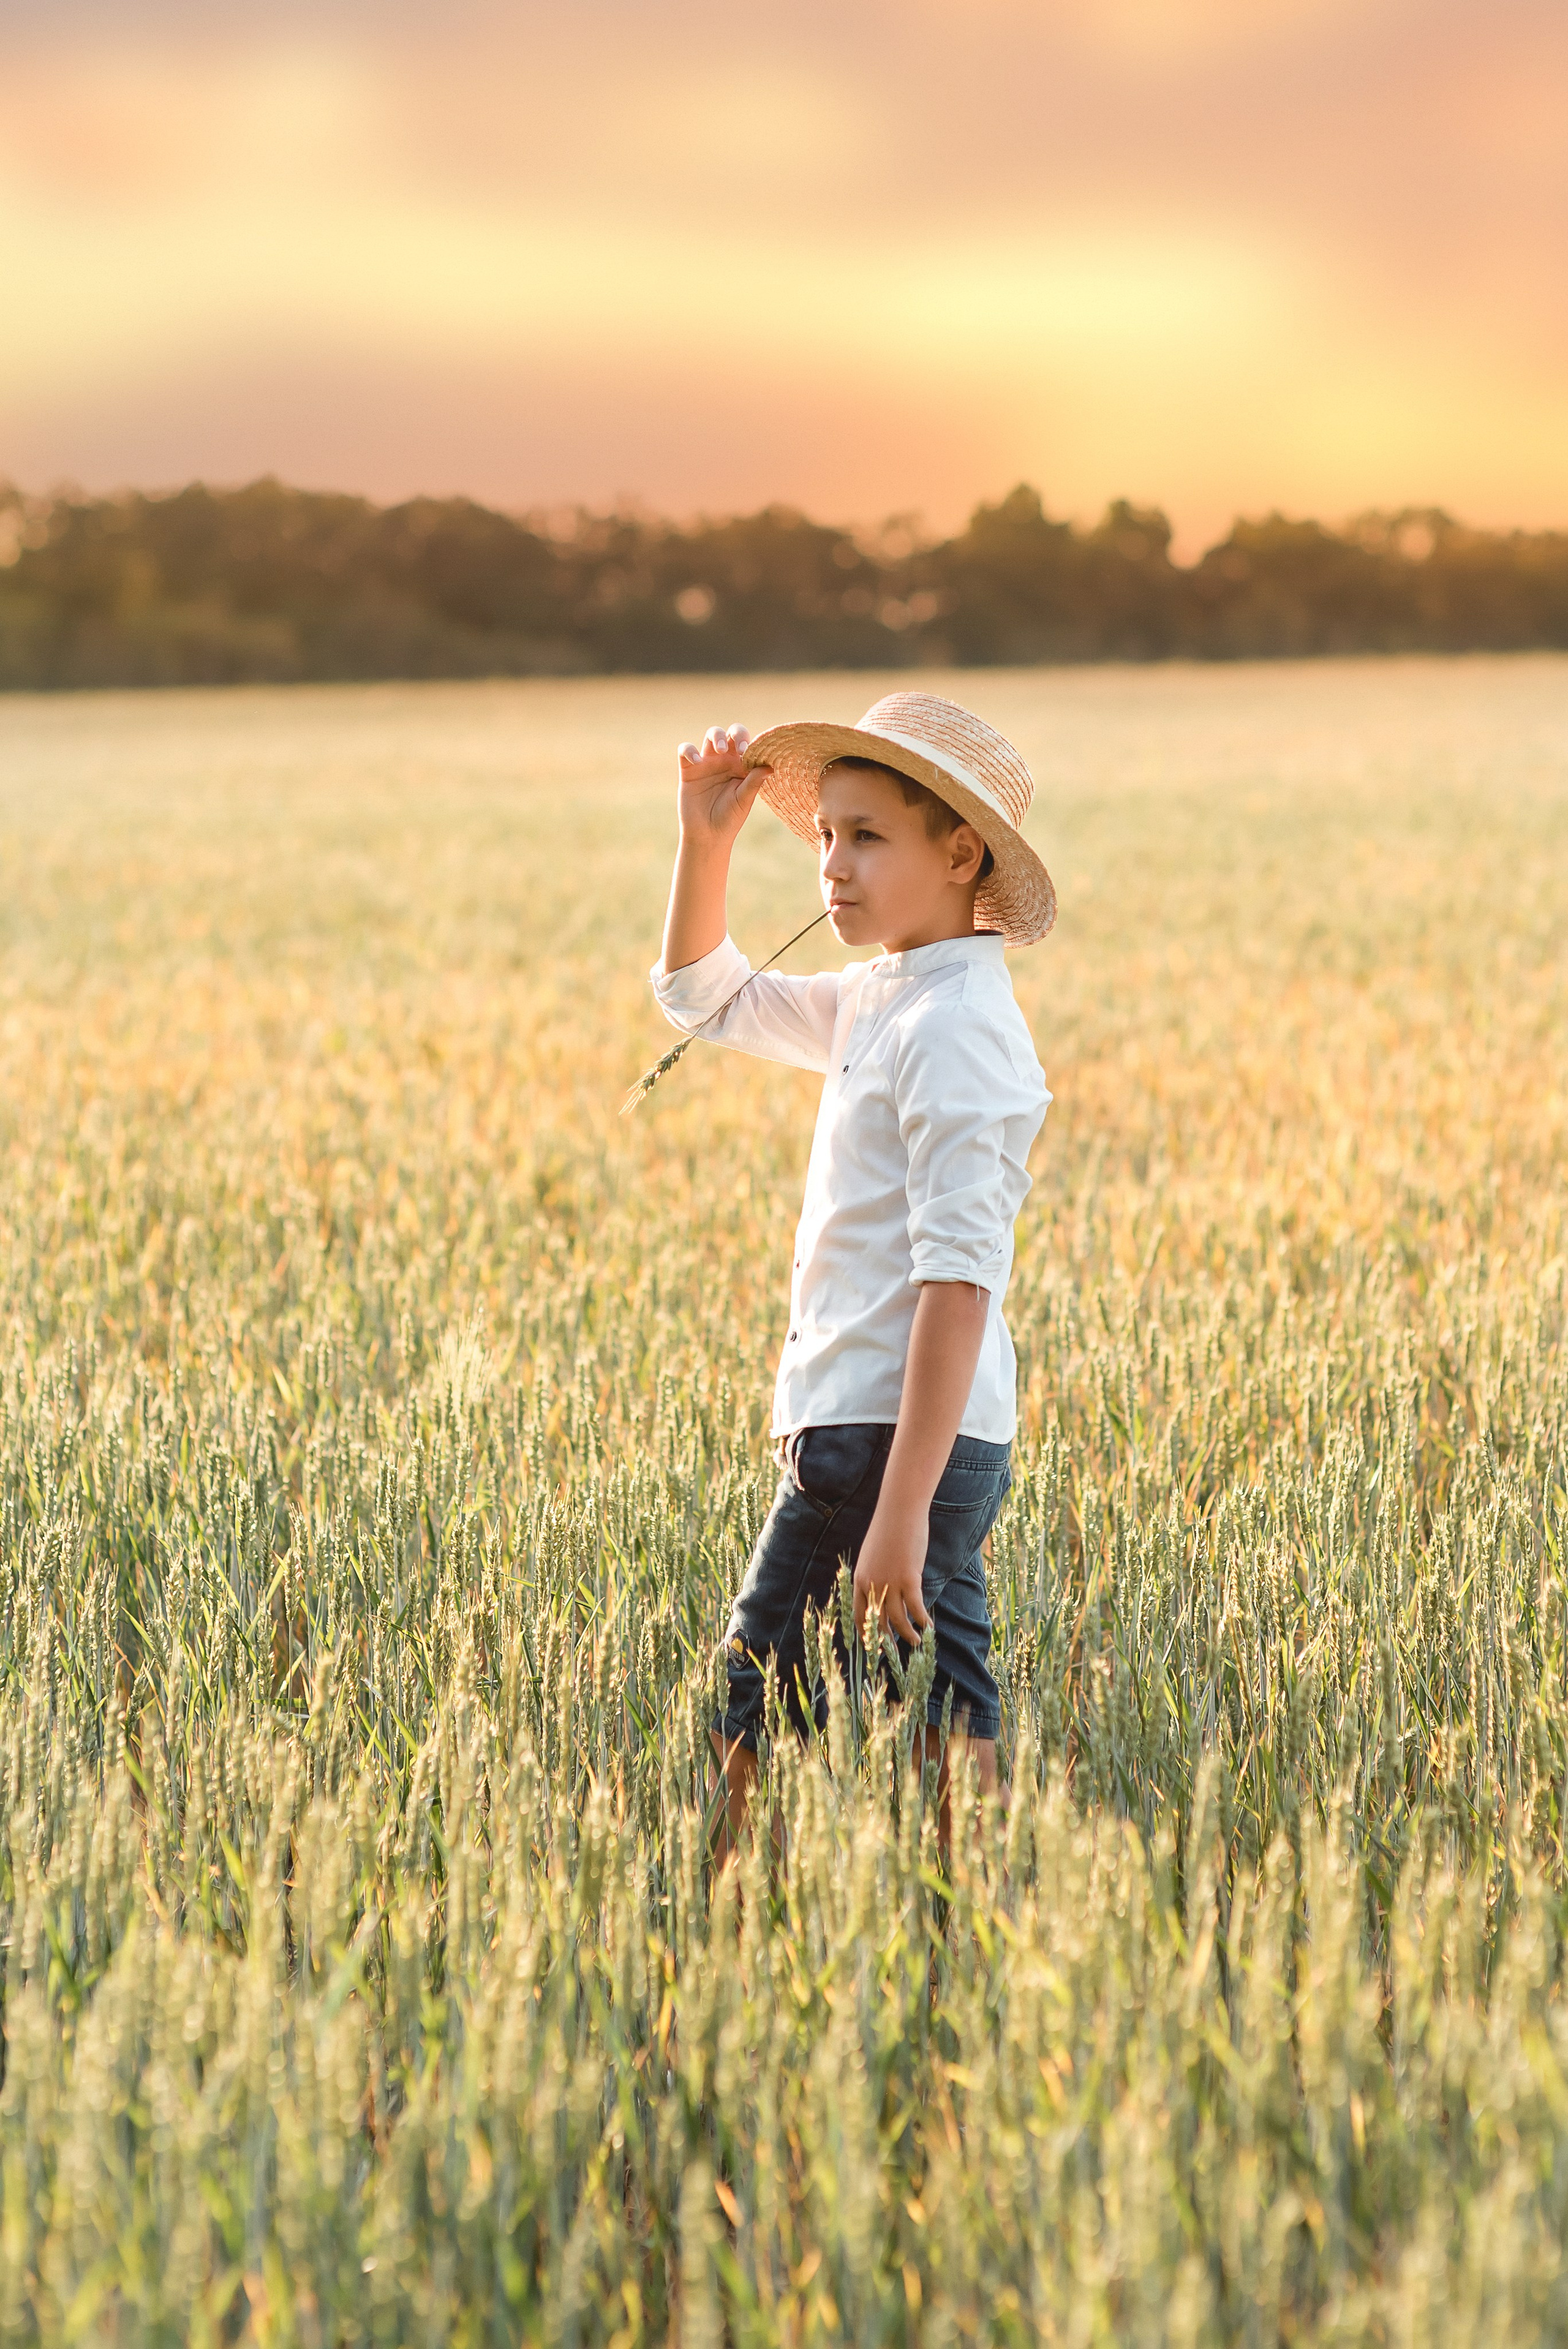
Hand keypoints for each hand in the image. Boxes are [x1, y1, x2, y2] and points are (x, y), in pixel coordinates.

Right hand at [675, 724, 767, 846]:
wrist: (707, 835)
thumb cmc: (729, 819)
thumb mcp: (744, 800)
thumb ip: (754, 782)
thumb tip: (771, 766)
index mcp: (741, 766)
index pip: (747, 744)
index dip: (750, 742)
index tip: (750, 752)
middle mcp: (725, 760)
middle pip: (730, 734)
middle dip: (736, 733)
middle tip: (740, 748)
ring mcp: (706, 763)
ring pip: (711, 735)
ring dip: (716, 736)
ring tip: (721, 750)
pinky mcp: (688, 769)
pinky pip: (685, 750)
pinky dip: (689, 750)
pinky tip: (696, 761)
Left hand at [853, 1506, 929, 1646]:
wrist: (899, 1512)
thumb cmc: (888, 1529)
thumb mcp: (873, 1555)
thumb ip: (875, 1575)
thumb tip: (885, 1591)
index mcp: (860, 1579)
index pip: (859, 1614)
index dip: (866, 1632)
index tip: (873, 1644)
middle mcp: (871, 1585)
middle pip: (878, 1621)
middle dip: (886, 1640)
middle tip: (895, 1652)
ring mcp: (889, 1583)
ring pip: (898, 1619)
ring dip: (907, 1635)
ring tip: (917, 1644)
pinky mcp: (908, 1579)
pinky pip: (915, 1608)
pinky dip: (923, 1620)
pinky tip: (929, 1627)